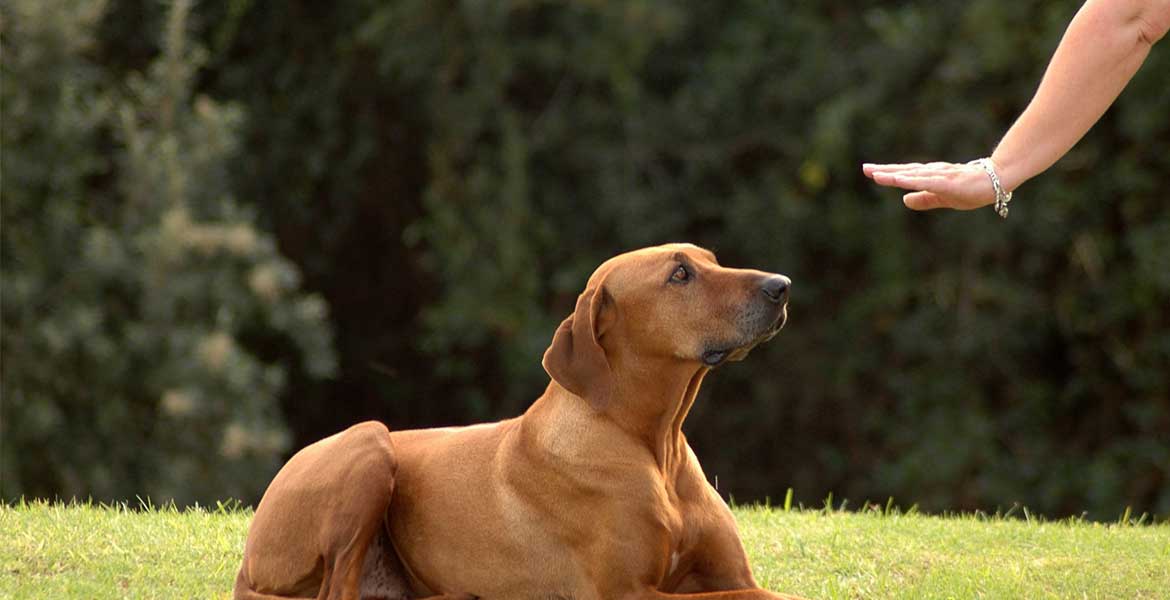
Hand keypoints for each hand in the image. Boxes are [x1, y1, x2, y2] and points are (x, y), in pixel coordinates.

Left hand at [862, 161, 996, 210]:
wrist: (999, 180)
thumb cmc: (972, 188)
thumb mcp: (943, 197)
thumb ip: (924, 199)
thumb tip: (903, 200)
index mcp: (930, 177)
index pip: (905, 174)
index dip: (887, 172)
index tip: (869, 170)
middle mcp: (933, 173)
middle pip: (905, 171)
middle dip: (885, 170)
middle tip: (865, 168)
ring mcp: (941, 177)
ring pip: (914, 176)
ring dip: (896, 175)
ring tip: (877, 175)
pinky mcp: (950, 183)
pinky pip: (928, 182)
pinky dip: (914, 181)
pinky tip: (901, 181)